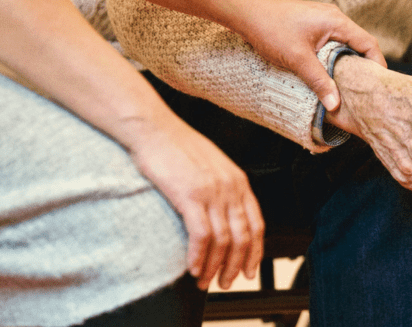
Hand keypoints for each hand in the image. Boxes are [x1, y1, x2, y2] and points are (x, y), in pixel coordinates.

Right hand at [123, 115, 264, 290]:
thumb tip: (223, 215)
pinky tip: (193, 267)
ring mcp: (212, 191)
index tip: (249, 270)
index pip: (257, 224)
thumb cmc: (177, 146)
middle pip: (243, 237)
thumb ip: (222, 188)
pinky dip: (199, 256)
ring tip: (205, 281)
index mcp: (239, 180)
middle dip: (235, 266)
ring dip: (215, 266)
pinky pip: (201, 235)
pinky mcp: (190, 195)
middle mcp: (231, 187)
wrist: (154, 129)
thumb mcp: (212, 166)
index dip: (255, 252)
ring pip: (223, 240)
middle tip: (225, 283)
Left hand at [235, 0, 386, 110]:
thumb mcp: (298, 60)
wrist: (246, 12)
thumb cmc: (271, 29)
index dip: (377, 65)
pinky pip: (332, 42)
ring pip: (345, 44)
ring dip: (348, 63)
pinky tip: (329, 73)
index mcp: (337, 21)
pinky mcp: (313, 24)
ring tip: (349, 85)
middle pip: (359, 44)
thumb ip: (319, 82)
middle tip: (365, 90)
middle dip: (364, 66)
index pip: (368, 43)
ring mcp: (323, 19)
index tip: (379, 85)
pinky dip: (335, 57)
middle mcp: (334, 17)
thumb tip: (336, 105)